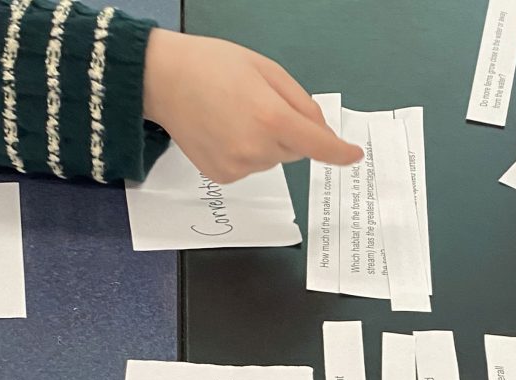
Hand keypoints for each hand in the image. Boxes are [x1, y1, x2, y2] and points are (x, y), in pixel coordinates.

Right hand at [143, 30, 362, 183]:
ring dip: (265, 142)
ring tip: (234, 115)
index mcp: (271, 118)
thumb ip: (300, 103)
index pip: (318, 145)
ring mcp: (240, 167)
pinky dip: (246, 153)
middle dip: (288, 131)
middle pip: (295, 150)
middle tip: (256, 105)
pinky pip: (252, 167)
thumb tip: (322, 133)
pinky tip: (223, 131)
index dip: (339, 152)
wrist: (161, 78)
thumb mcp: (266, 69)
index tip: (353, 155)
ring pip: (273, 160)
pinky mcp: (225, 177)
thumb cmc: (213, 65)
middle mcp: (257, 149)